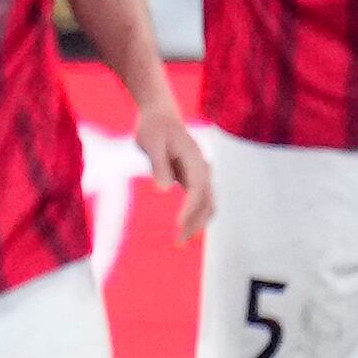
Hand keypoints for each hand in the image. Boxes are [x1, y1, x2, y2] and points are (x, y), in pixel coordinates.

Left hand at [134, 100, 214, 239]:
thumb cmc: (153, 127)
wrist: (160, 114)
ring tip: (180, 241)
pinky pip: (200, 200)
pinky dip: (195, 216)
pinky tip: (183, 228)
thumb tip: (163, 190)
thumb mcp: (151, 143)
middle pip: (207, 201)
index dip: (190, 209)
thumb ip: (158, 165)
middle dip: (195, 223)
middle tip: (178, 243)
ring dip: (197, 223)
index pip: (198, 189)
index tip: (178, 226)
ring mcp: (200, 173)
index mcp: (194, 159)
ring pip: (207, 203)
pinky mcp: (192, 177)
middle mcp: (202, 168)